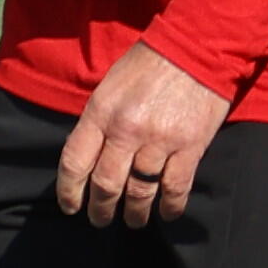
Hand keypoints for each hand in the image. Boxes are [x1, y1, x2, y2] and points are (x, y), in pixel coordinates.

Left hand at [54, 39, 232, 227]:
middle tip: (100, 219)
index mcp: (101, 112)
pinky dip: (170, 206)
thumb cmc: (151, 62)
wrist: (198, 46)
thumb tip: (90, 156)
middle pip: (106, 185)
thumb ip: (99, 120)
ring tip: (133, 221)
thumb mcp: (110, 85)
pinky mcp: (190, 147)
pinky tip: (167, 212)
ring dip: (135, 213)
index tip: (70, 206)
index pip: (75, 162)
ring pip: (140, 192)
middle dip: (100, 209)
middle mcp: (126, 130)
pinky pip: (175, 188)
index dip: (69, 191)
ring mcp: (159, 141)